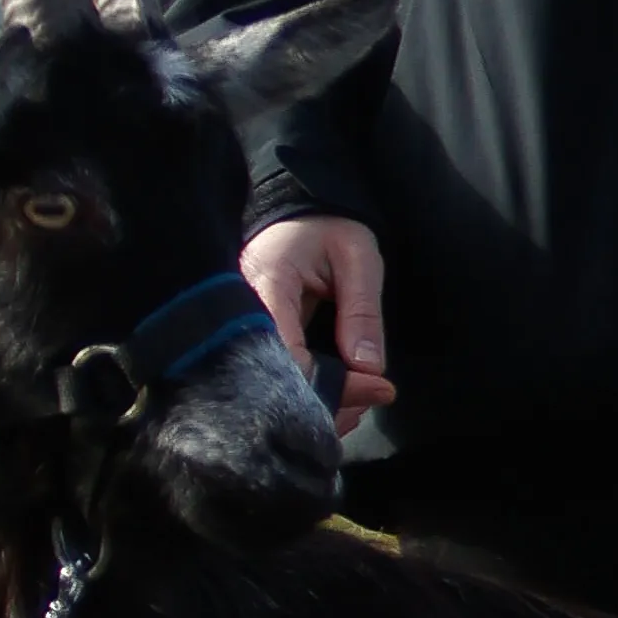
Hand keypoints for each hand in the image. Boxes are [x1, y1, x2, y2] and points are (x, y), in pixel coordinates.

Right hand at [242, 215, 393, 435]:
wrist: (298, 211)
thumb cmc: (327, 226)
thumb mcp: (358, 256)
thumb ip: (362, 311)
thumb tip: (369, 369)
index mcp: (265, 286)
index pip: (287, 356)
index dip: (331, 384)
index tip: (375, 387)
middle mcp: (242, 314)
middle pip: (275, 382)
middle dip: (325, 404)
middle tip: (373, 400)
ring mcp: (242, 329)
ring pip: (273, 387)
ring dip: (319, 405)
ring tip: (363, 403)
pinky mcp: (251, 339)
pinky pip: (276, 376)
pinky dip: (309, 394)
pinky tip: (340, 399)